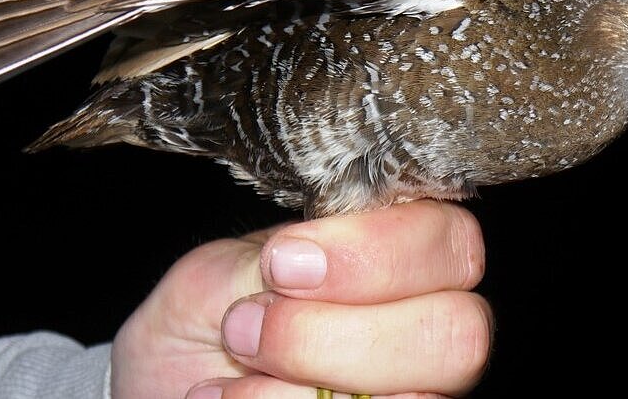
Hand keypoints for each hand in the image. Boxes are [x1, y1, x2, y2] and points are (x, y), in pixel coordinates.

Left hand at [110, 200, 490, 397]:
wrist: (170, 379)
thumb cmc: (207, 318)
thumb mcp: (224, 273)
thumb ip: (277, 260)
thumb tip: (306, 264)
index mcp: (401, 258)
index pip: (452, 243)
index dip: (375, 254)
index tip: (281, 265)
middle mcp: (426, 330)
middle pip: (457, 335)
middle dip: (337, 336)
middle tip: (245, 327)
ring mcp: (413, 393)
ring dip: (299, 388)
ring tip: (223, 374)